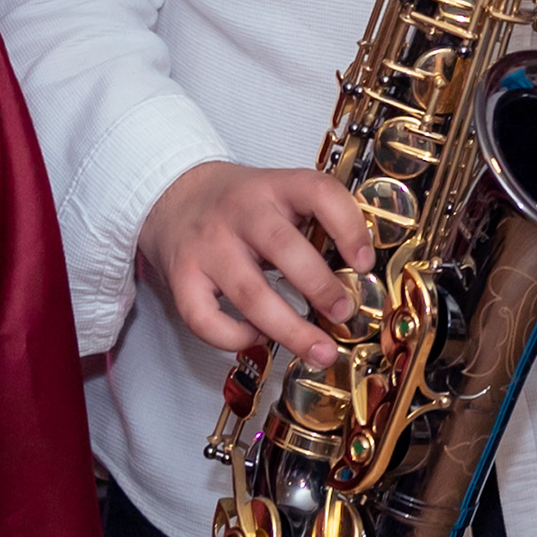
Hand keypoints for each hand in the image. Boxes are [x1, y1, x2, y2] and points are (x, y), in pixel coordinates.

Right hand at [138, 160, 375, 367]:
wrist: (172, 195)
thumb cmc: (237, 204)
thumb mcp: (278, 193)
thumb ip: (313, 221)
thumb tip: (359, 273)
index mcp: (273, 187)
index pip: (318, 193)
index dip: (348, 227)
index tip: (365, 262)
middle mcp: (239, 213)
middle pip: (283, 249)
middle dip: (321, 287)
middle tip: (344, 312)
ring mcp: (208, 247)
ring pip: (251, 294)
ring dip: (290, 329)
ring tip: (319, 349)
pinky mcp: (182, 278)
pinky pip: (206, 319)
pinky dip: (235, 337)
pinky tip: (256, 336)